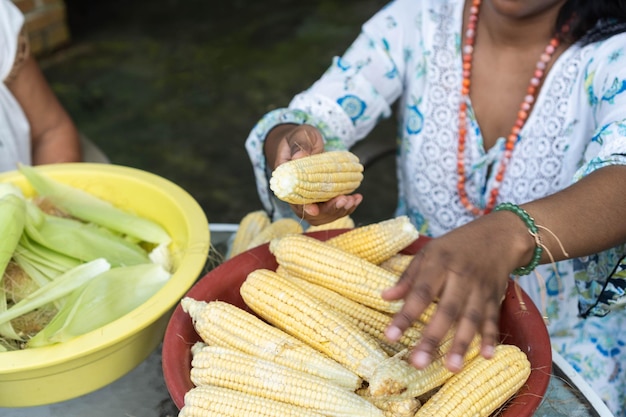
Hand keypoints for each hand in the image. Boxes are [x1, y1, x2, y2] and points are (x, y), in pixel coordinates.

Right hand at [264, 124, 362, 224]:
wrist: (304, 142)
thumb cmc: (300, 138)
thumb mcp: (299, 136)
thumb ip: (300, 145)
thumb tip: (299, 157)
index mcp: (287, 181)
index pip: (293, 200)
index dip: (304, 207)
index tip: (315, 209)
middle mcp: (298, 194)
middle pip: (311, 212)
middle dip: (328, 210)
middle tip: (344, 200)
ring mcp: (311, 197)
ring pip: (324, 213)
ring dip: (339, 210)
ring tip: (353, 199)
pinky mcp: (323, 196)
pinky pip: (333, 207)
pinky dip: (346, 206)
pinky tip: (357, 198)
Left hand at [381, 211, 532, 371]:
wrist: (498, 235)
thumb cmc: (456, 245)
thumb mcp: (429, 252)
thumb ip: (408, 277)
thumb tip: (385, 297)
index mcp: (439, 263)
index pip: (419, 292)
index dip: (405, 315)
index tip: (390, 336)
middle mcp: (460, 277)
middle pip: (446, 310)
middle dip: (432, 338)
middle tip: (418, 363)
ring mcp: (480, 288)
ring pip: (470, 318)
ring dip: (461, 344)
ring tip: (451, 367)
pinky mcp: (495, 296)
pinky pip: (492, 318)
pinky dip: (491, 336)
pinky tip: (486, 356)